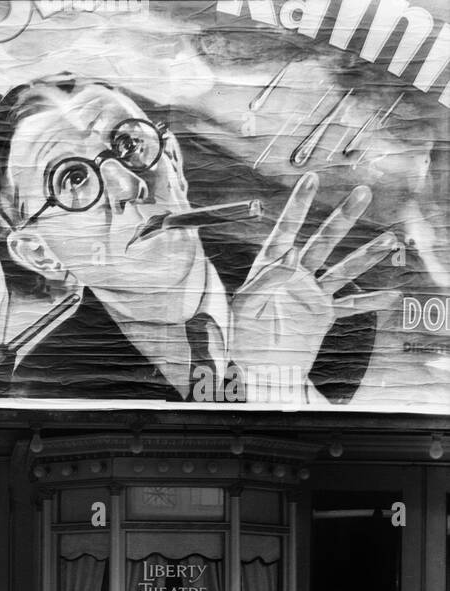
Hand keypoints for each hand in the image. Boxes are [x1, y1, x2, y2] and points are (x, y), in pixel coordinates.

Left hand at [229, 172, 399, 399]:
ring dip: (366, 255)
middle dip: (343, 217)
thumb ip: (263, 282)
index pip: (285, 231)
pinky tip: (392, 295)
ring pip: (343, 269)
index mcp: (270, 268)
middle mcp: (294, 276)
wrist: (258, 368)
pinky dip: (370, 301)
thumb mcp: (243, 307)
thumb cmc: (242, 337)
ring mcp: (311, 293)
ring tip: (390, 240)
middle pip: (323, 241)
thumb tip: (289, 256)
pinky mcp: (323, 314)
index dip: (298, 205)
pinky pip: (350, 305)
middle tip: (363, 192)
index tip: (311, 179)